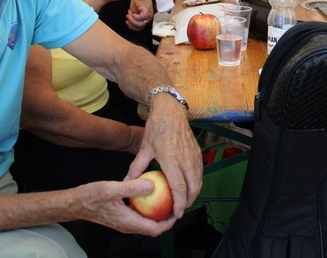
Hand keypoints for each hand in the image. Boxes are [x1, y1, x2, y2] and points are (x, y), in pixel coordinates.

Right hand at [73, 178, 178, 235]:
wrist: (75, 203)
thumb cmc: (90, 197)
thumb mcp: (111, 189)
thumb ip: (131, 188)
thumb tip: (152, 185)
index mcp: (128, 221)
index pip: (155, 229)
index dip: (169, 222)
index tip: (179, 212)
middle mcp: (127, 224)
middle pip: (153, 228)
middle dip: (167, 219)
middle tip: (176, 205)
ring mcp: (124, 221)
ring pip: (146, 222)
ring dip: (158, 214)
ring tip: (167, 200)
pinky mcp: (121, 216)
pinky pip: (139, 216)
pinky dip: (148, 209)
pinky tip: (150, 195)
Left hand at [126, 0, 153, 30]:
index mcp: (149, 11)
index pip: (143, 17)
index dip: (137, 17)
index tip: (132, 13)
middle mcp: (148, 17)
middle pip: (141, 24)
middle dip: (133, 20)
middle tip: (129, 15)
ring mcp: (144, 20)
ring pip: (139, 27)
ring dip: (132, 24)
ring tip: (128, 17)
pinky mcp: (140, 22)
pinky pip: (137, 28)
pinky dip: (131, 26)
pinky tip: (128, 22)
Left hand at [126, 94, 202, 217]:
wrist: (171, 111)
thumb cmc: (156, 129)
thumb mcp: (144, 148)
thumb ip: (136, 168)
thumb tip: (126, 183)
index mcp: (171, 159)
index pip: (179, 187)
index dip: (179, 203)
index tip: (175, 214)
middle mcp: (185, 159)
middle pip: (193, 187)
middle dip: (188, 203)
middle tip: (179, 211)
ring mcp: (194, 155)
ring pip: (199, 181)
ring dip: (193, 194)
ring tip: (184, 202)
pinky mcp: (198, 152)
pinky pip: (200, 172)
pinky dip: (196, 183)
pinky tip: (188, 187)